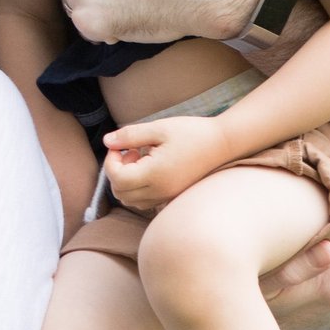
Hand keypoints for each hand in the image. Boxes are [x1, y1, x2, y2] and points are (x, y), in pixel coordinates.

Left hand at [103, 114, 226, 209]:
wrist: (222, 143)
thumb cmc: (192, 132)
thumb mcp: (159, 128)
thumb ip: (130, 136)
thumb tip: (107, 141)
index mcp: (155, 174)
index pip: (117, 179)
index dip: (111, 161)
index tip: (120, 145)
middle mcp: (160, 191)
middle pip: (121, 193)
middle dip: (116, 172)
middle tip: (130, 151)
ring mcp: (167, 197)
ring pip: (131, 201)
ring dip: (126, 182)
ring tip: (140, 159)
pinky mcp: (172, 197)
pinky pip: (145, 202)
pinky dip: (138, 189)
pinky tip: (149, 168)